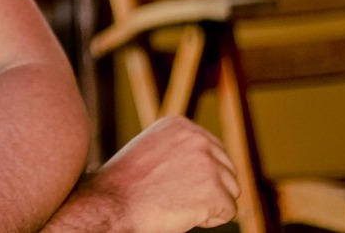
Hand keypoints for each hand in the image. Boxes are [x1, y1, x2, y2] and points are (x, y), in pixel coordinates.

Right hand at [74, 116, 238, 232]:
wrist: (114, 205)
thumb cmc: (128, 185)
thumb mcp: (152, 150)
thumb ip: (180, 147)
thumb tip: (210, 158)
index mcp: (181, 125)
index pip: (214, 151)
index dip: (197, 174)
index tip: (169, 180)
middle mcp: (197, 138)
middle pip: (227, 170)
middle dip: (208, 188)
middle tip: (174, 195)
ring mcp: (208, 163)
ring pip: (230, 191)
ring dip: (209, 203)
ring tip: (177, 203)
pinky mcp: (215, 190)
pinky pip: (228, 211)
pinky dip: (210, 219)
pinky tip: (183, 213)